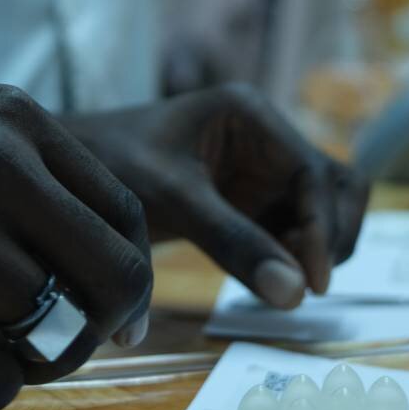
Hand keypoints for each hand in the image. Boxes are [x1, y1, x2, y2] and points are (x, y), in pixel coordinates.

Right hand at [0, 87, 151, 409]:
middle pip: (114, 273)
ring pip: (56, 332)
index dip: (137, 275)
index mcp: (14, 117)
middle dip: (109, 324)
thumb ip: (34, 178)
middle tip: (73, 341)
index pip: (125, 209)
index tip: (124, 314)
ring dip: (39, 359)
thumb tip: (110, 266)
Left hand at [67, 85, 367, 308]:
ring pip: (323, 210)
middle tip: (301, 282)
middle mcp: (266, 138)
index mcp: (251, 116)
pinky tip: (265, 280)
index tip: (312, 282)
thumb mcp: (173, 199)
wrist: (73, 170)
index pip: (314, 172)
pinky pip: (294, 231)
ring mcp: (261, 171)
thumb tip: (297, 294)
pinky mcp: (250, 201)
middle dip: (330, 235)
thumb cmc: (114, 164)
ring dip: (317, 248)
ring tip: (280, 280)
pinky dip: (293, 257)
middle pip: (336, 186)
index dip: (322, 227)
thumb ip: (233, 241)